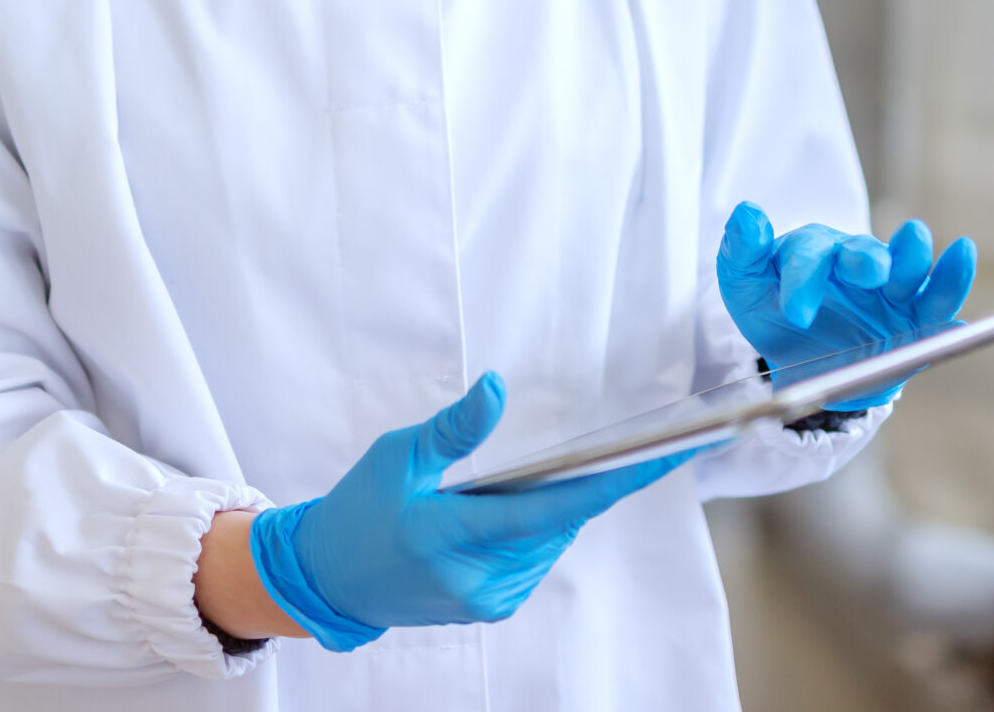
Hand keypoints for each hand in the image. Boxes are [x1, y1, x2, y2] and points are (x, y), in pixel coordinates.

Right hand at [248, 373, 692, 650]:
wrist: (328, 579)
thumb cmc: (357, 510)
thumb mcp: (397, 456)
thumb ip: (453, 429)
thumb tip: (496, 386)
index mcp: (452, 537)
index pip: (553, 509)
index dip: (616, 481)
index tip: (665, 456)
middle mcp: (480, 579)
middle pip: (559, 521)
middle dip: (571, 481)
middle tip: (570, 446)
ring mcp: (488, 598)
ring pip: (550, 539)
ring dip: (546, 506)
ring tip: (502, 483)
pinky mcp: (491, 607)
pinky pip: (534, 556)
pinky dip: (531, 527)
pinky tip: (499, 509)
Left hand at [715, 203, 975, 408]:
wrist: (805, 364)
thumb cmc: (774, 312)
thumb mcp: (745, 288)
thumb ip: (741, 253)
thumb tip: (747, 213)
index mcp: (815, 251)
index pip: (810, 257)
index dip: (803, 282)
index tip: (795, 314)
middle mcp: (857, 261)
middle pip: (865, 253)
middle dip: (867, 259)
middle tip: (870, 271)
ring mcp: (891, 288)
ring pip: (908, 270)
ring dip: (914, 258)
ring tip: (918, 242)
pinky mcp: (917, 317)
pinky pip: (938, 302)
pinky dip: (951, 285)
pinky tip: (961, 274)